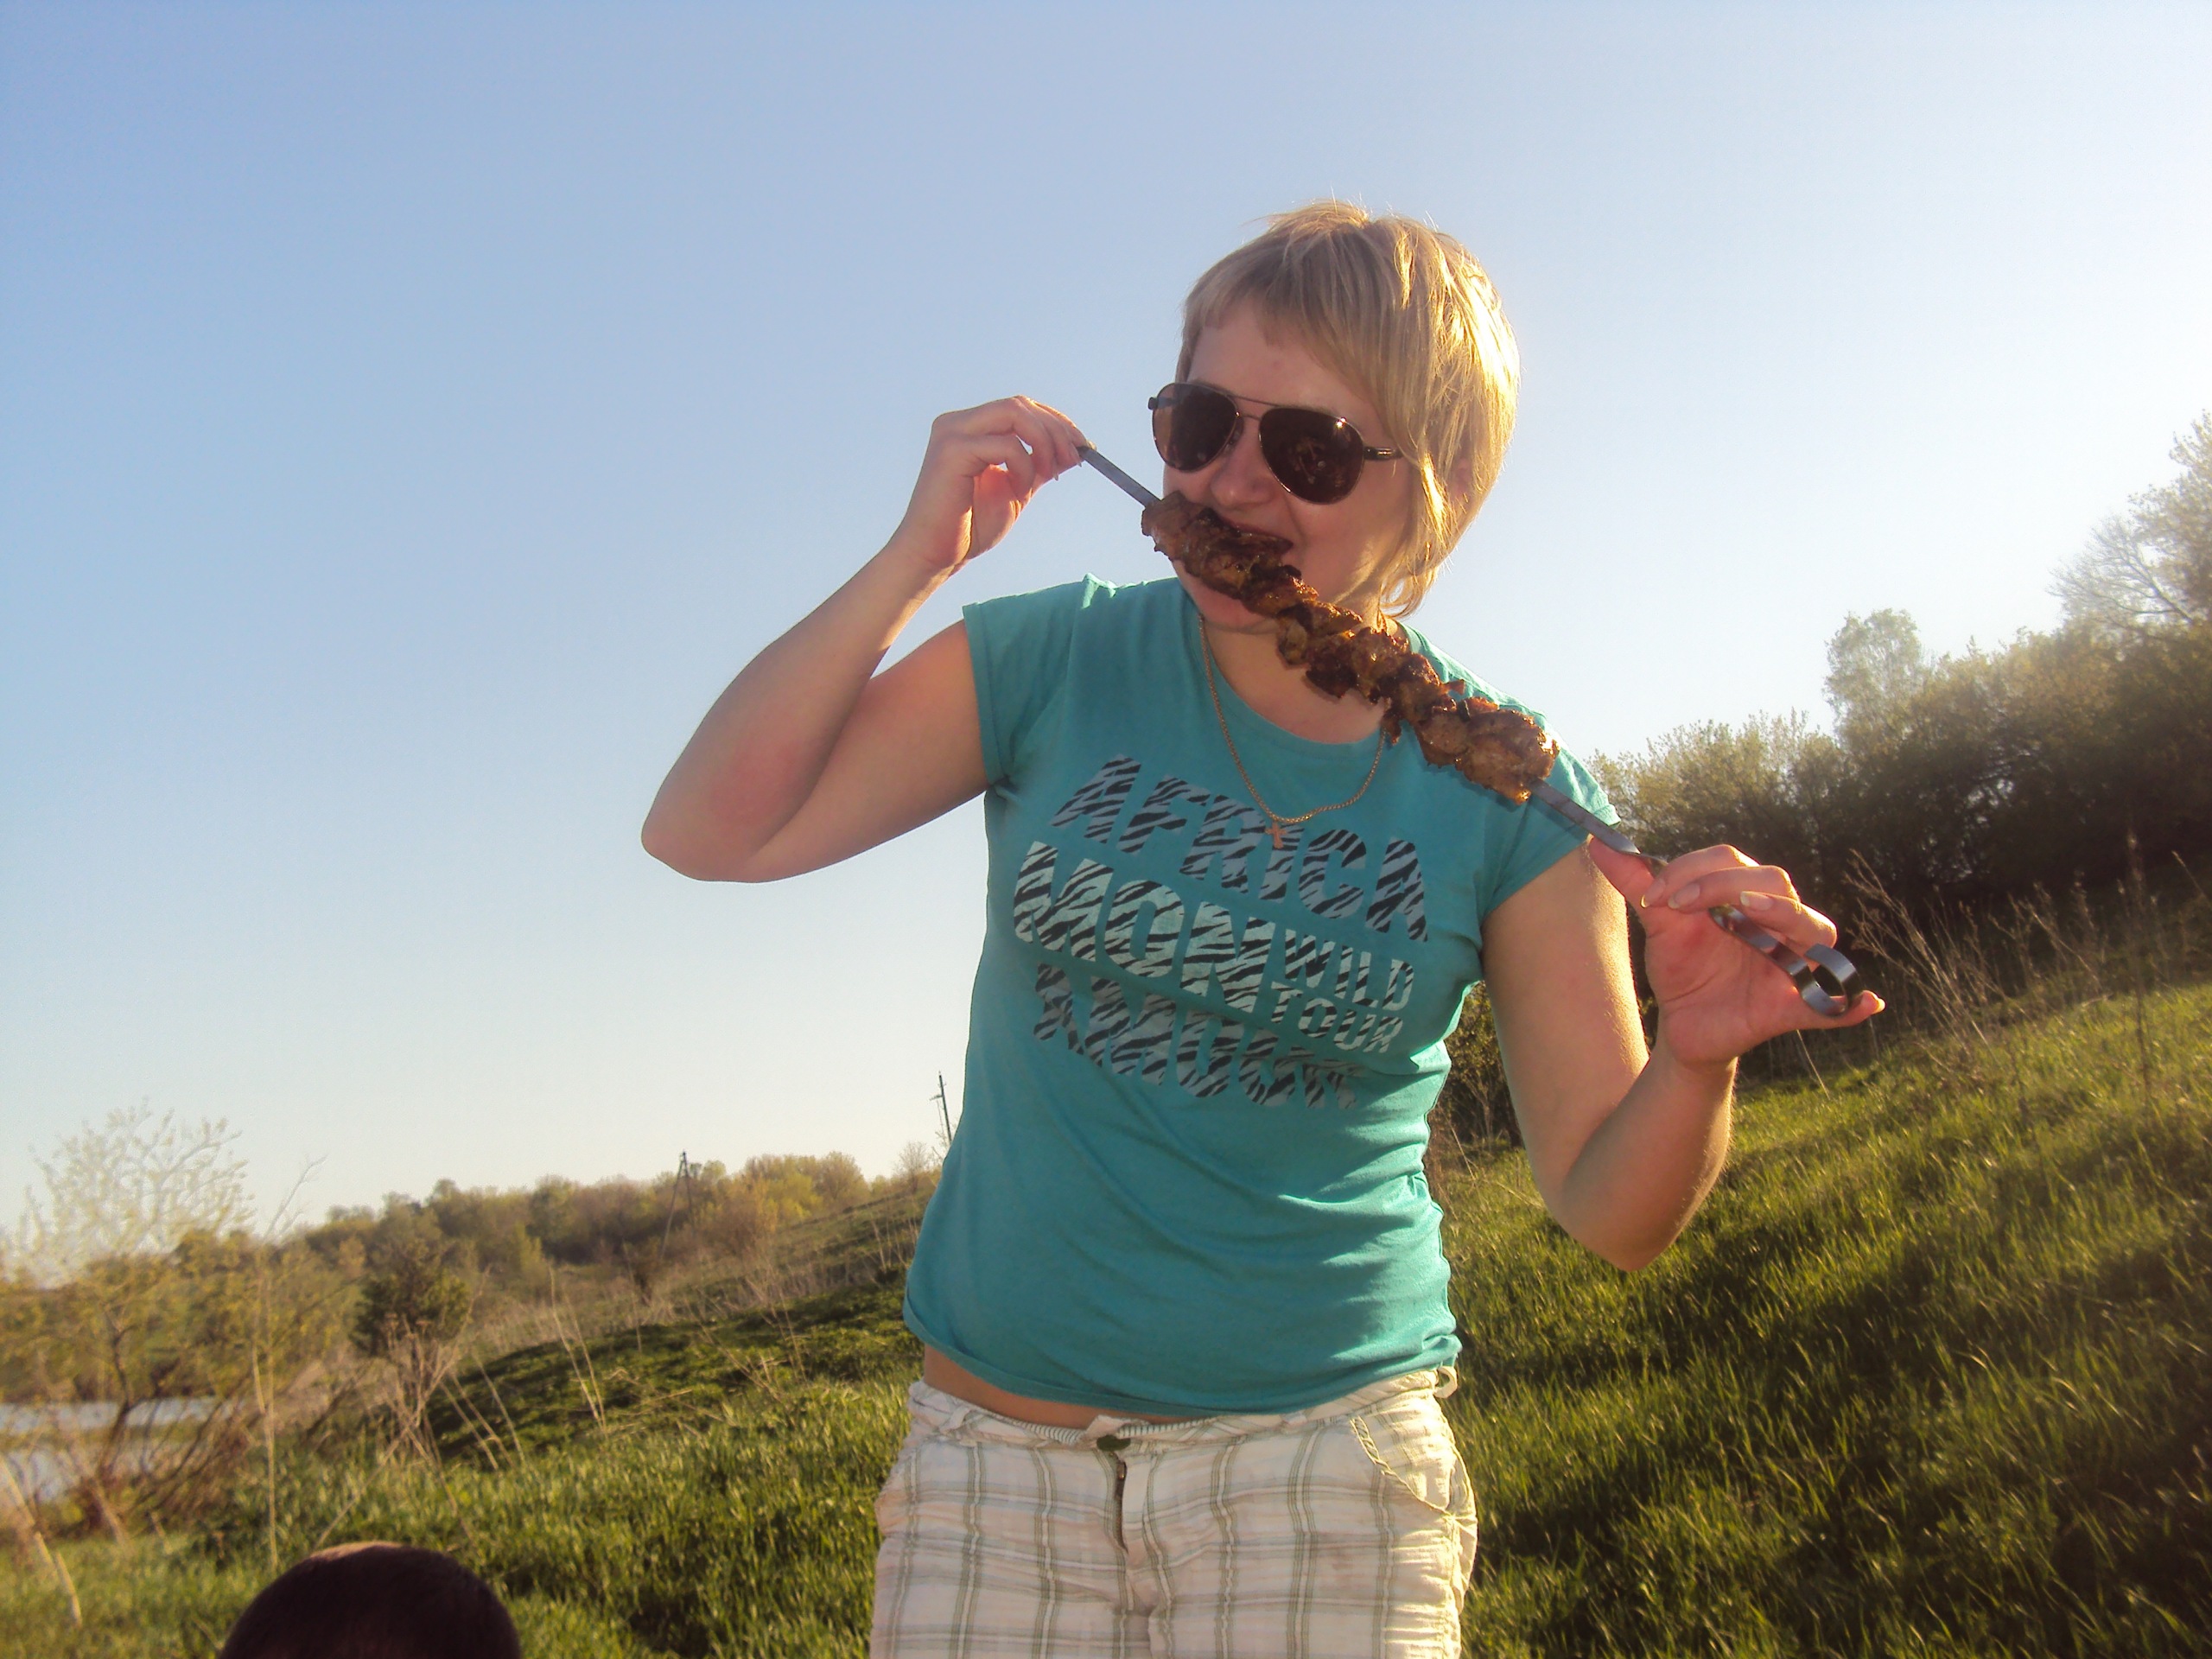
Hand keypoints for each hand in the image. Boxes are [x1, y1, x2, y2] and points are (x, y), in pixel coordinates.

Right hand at [887, 397, 1088, 574]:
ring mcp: (952, 433)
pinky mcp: (951, 450)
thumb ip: (1039, 465)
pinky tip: (1019, 491)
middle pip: (1020, 404)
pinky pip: (1006, 445)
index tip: (1082, 446)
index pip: (1020, 407)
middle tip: (1074, 459)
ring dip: (1044, 442)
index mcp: (970, 428)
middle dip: (1056, 430)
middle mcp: (958, 423)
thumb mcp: (1017, 489)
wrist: (936, 555)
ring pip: (1015, 413)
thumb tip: (1074, 448)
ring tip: (1049, 474)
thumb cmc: (970, 526)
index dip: (1056, 422)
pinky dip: (1024, 466)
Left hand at [1583, 840, 1883, 1069]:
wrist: (1683, 1028)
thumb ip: (1637, 884)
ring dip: (1786, 916)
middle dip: (1726, 886)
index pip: (1732, 862)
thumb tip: (1597, 843)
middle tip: (1683, 906)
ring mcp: (1795, 961)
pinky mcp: (1798, 1006)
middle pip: (1774, 882)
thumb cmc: (1682, 970)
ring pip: (1812, 927)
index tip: (1654, 895)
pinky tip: (1870, 1004)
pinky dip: (1855, 1005)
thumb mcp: (1660, 926)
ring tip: (1755, 912)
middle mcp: (1780, 921)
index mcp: (1747, 896)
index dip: (1695, 871)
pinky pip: (1838, 1006)